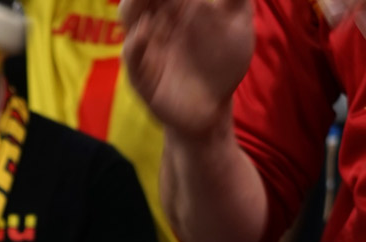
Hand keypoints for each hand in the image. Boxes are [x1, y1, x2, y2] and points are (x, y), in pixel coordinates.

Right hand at [119, 0, 252, 139]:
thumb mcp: (238, 20)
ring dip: (135, 3)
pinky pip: (131, 55)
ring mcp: (145, 43)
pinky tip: (147, 32)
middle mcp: (156, 16)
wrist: (213, 107)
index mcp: (176, 0)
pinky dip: (135, 42)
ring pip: (128, 14)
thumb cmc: (223, 60)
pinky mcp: (141, 74)